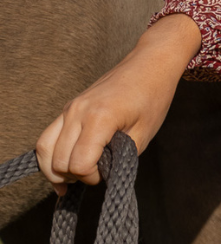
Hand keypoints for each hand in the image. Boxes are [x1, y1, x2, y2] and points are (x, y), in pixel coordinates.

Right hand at [35, 14, 201, 193]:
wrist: (149, 63)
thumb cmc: (153, 97)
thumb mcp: (143, 134)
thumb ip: (119, 157)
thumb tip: (99, 172)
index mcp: (100, 118)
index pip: (79, 164)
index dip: (92, 177)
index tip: (108, 173)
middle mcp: (78, 112)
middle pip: (57, 161)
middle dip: (74, 176)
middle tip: (95, 175)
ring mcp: (70, 108)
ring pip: (44, 149)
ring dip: (55, 169)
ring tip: (71, 179)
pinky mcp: (69, 107)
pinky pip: (48, 135)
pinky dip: (50, 155)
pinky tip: (61, 168)